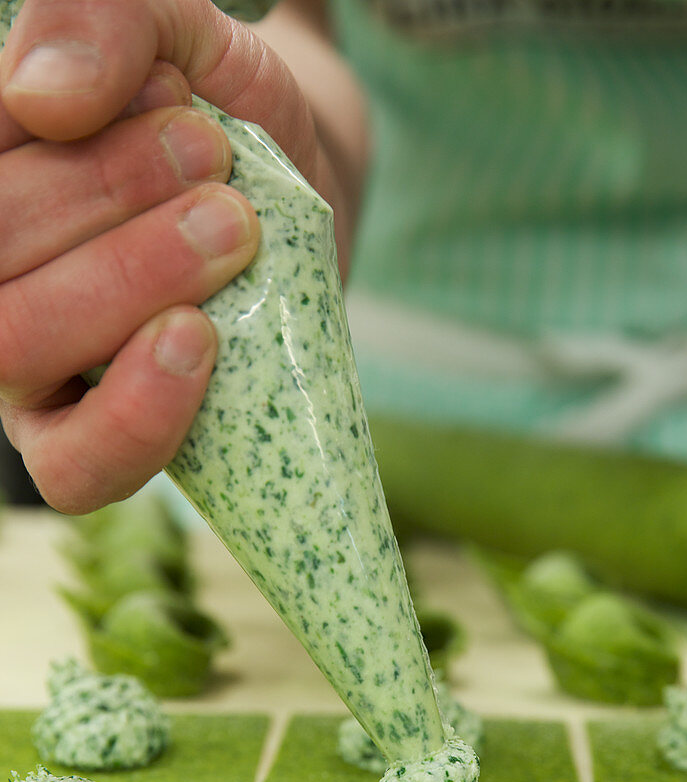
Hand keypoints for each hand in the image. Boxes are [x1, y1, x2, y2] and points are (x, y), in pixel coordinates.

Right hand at [0, 0, 323, 512]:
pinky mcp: (90, 444)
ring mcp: (29, 372)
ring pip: (14, 344)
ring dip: (127, 278)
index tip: (178, 93)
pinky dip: (136, 414)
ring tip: (231, 231)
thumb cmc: (220, 116)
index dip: (63, 143)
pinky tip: (198, 341)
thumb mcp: (180, 33)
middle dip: (105, 197)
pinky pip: (77, 469)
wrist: (296, 196)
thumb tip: (44, 95)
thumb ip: (105, 19)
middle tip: (214, 161)